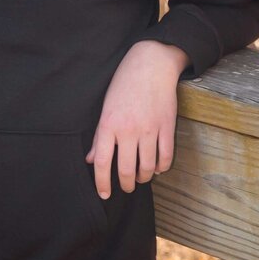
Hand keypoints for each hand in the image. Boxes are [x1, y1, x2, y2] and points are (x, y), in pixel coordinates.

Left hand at [87, 39, 187, 198]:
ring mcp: (149, 129)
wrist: (151, 65)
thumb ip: (100, 137)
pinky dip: (162, 167)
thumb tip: (91, 160)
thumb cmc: (124, 85)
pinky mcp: (167, 127)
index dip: (102, 183)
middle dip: (126, 184)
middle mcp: (128, 130)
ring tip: (141, 178)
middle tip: (126, 187)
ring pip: (147, 167)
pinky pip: (166, 157)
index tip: (105, 194)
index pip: (102, 163)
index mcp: (109, 125)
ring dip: (144, 177)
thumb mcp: (106, 108)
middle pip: (126, 170)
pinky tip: (158, 168)